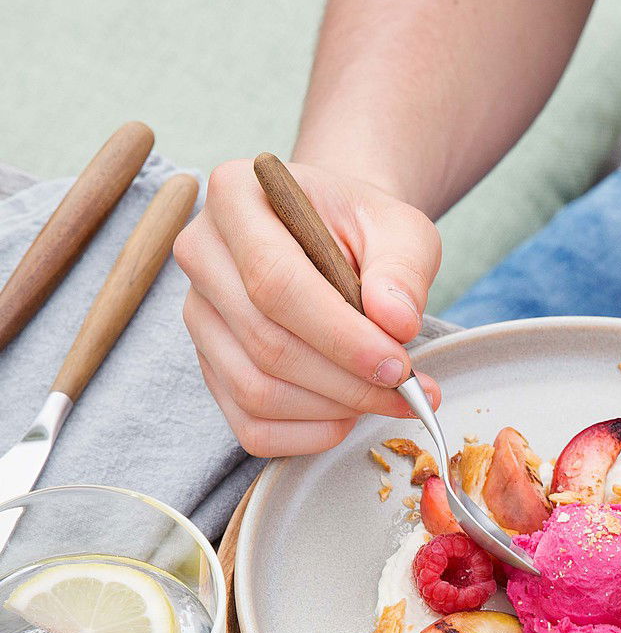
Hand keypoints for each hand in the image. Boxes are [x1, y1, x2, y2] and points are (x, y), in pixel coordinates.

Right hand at [174, 160, 441, 456]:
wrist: (337, 238)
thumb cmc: (365, 230)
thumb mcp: (401, 228)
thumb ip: (403, 269)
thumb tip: (396, 322)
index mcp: (236, 196)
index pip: (276, 282)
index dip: (341, 337)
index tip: (397, 365)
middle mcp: (202, 254)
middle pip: (267, 343)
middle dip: (348, 381)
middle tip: (408, 391)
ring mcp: (199, 315)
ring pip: (256, 391)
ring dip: (333, 410)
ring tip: (389, 399)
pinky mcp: (210, 366)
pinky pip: (250, 426)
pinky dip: (307, 436)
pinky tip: (349, 416)